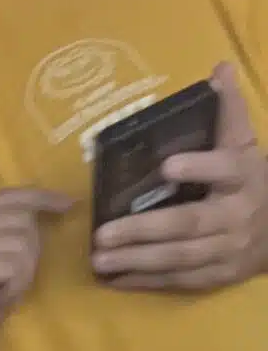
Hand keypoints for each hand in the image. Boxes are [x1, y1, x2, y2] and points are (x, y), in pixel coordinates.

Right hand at [0, 186, 75, 345]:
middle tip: (15, 282)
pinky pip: (14, 263)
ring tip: (2, 294)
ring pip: (21, 241)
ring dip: (22, 273)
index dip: (40, 197)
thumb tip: (38, 224)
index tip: (67, 204)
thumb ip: (3, 240)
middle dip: (31, 250)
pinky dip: (14, 285)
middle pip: (20, 217)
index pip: (7, 196)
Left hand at [92, 62, 267, 290]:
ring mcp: (228, 249)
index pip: (226, 168)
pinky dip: (146, 281)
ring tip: (98, 259)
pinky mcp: (219, 275)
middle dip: (144, 230)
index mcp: (244, 176)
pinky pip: (179, 281)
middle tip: (101, 233)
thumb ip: (230, 111)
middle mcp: (236, 215)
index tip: (168, 165)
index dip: (199, 167)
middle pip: (188, 223)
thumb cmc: (253, 180)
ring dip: (136, 261)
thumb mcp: (247, 144)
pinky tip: (114, 279)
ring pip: (179, 257)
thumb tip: (219, 69)